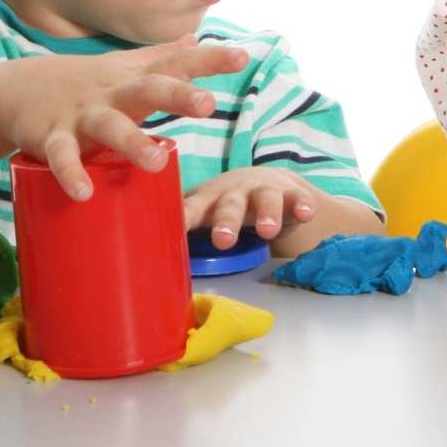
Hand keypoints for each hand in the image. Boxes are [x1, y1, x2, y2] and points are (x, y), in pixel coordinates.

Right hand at [0, 34, 247, 199]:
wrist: (17, 89)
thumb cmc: (89, 81)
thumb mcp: (127, 67)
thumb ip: (165, 56)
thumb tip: (196, 38)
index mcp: (137, 78)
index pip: (179, 64)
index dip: (211, 60)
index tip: (243, 57)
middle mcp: (115, 93)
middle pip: (150, 90)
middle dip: (179, 96)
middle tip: (209, 105)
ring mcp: (83, 114)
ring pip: (110, 126)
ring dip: (133, 143)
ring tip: (158, 161)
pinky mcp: (53, 137)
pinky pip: (63, 157)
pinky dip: (72, 174)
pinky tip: (85, 192)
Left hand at [183, 167, 318, 248]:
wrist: (271, 182)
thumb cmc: (226, 206)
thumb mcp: (206, 213)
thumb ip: (185, 230)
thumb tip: (142, 264)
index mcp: (207, 200)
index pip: (189, 208)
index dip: (181, 217)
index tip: (173, 229)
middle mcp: (234, 192)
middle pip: (228, 204)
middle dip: (226, 220)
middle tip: (222, 240)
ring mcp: (263, 190)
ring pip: (264, 200)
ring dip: (265, 213)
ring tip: (267, 230)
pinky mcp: (291, 192)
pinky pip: (297, 198)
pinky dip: (301, 205)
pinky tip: (305, 213)